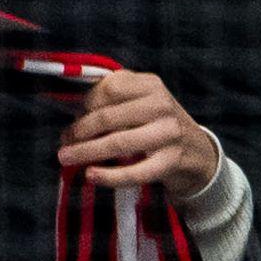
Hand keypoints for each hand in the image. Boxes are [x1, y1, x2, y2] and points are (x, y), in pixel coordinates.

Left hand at [59, 68, 226, 195]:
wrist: (197, 150)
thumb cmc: (157, 123)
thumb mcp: (142, 100)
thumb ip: (114, 99)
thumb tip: (72, 113)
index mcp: (151, 85)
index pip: (109, 88)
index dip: (85, 104)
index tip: (73, 119)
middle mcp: (162, 105)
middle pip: (109, 117)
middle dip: (79, 131)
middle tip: (63, 142)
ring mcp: (169, 133)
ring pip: (118, 143)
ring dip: (87, 152)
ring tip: (67, 158)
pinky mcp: (172, 161)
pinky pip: (135, 171)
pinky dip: (110, 176)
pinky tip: (91, 175)